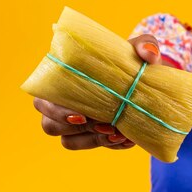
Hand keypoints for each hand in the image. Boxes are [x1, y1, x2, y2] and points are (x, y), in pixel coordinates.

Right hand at [32, 34, 163, 150]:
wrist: (145, 84)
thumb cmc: (130, 62)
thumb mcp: (139, 49)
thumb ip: (144, 45)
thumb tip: (148, 53)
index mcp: (61, 80)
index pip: (43, 100)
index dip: (57, 111)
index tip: (82, 115)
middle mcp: (60, 104)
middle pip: (50, 126)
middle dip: (78, 129)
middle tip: (107, 126)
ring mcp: (73, 125)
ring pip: (69, 142)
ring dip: (93, 140)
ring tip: (119, 133)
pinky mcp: (89, 136)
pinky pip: (92, 147)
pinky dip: (109, 145)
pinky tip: (127, 139)